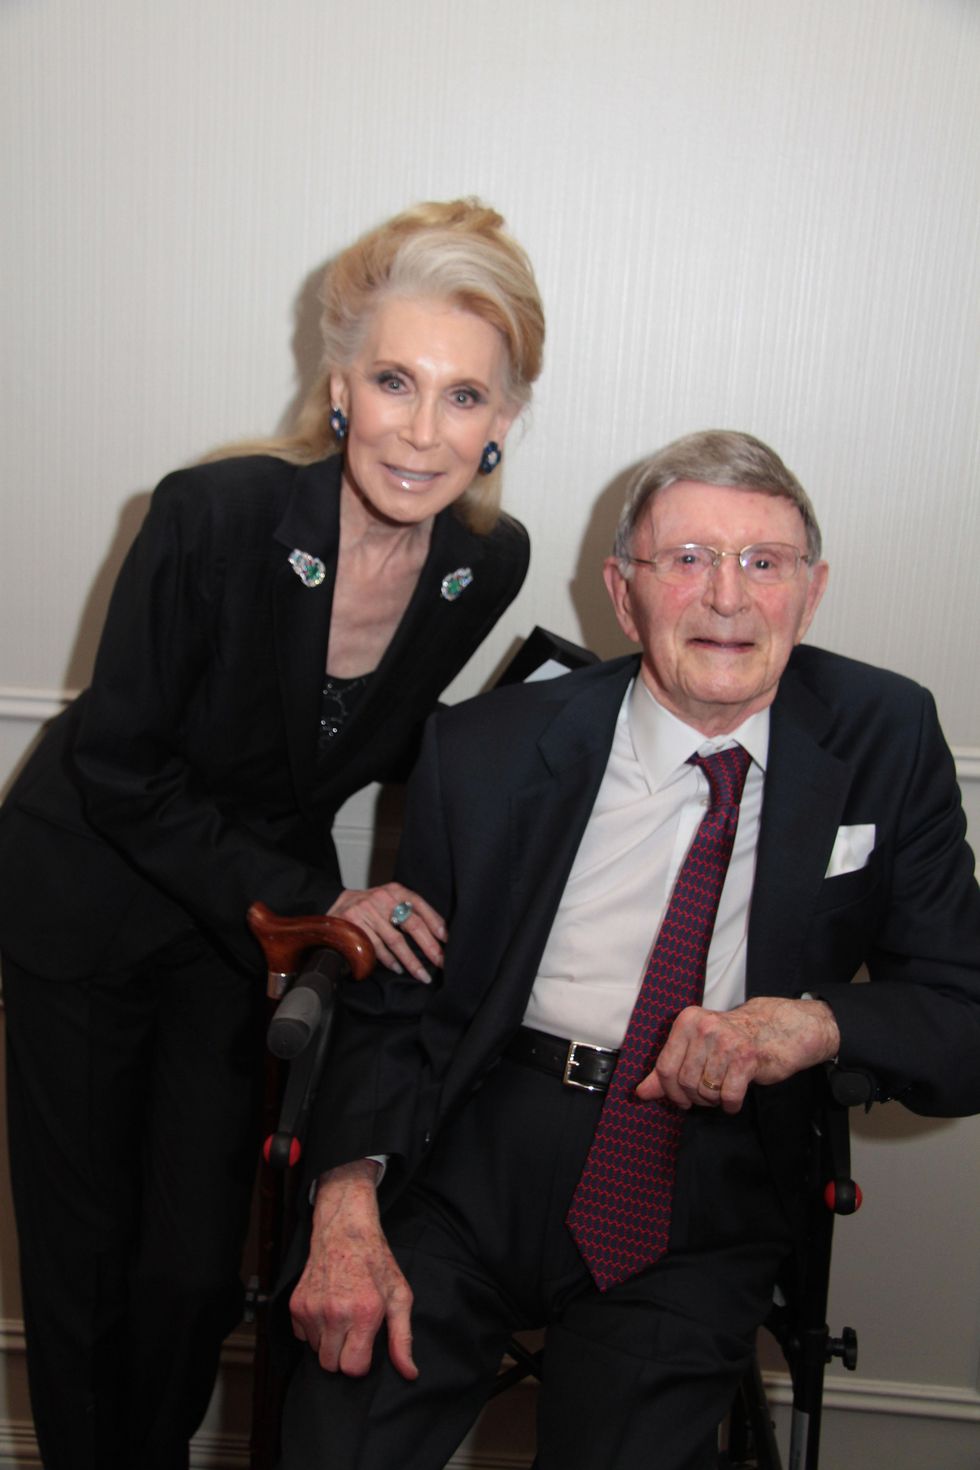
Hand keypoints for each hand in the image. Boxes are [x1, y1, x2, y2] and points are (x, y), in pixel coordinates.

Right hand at [289, 1160, 417, 1379]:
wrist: (345, 1231)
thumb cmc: (376, 1263)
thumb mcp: (399, 1296)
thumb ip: (403, 1339)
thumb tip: (409, 1374)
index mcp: (364, 1313)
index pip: (353, 1369)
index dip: (361, 1361)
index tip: (365, 1345)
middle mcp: (335, 1313)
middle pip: (331, 1365)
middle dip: (343, 1354)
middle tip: (353, 1331)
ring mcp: (312, 1308)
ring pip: (316, 1351)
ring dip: (328, 1341)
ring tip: (341, 1315)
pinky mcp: (296, 1304)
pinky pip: (301, 1336)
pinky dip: (313, 1329)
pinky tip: (326, 1308)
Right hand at [328, 884, 446, 981]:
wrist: (336, 905)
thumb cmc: (370, 907)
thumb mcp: (389, 900)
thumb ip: (409, 911)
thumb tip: (437, 934)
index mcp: (396, 891)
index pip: (420, 905)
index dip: (436, 922)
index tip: (446, 940)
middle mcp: (383, 898)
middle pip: (412, 924)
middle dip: (429, 946)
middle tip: (440, 962)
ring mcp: (368, 912)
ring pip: (395, 941)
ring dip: (410, 960)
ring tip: (421, 974)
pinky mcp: (355, 926)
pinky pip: (377, 948)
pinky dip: (389, 960)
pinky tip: (398, 968)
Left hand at [636, 996, 840, 1114]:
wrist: (776, 1028)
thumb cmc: (731, 1039)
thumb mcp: (695, 1046)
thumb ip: (667, 1069)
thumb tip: (642, 1093)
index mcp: (687, 1021)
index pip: (665, 1067)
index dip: (669, 1091)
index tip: (679, 1098)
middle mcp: (705, 1027)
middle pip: (685, 1082)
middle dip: (694, 1097)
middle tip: (707, 1093)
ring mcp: (727, 1041)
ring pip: (706, 1090)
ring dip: (714, 1100)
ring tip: (722, 1089)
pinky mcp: (748, 1058)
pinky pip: (729, 1096)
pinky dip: (731, 1104)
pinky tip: (734, 1096)